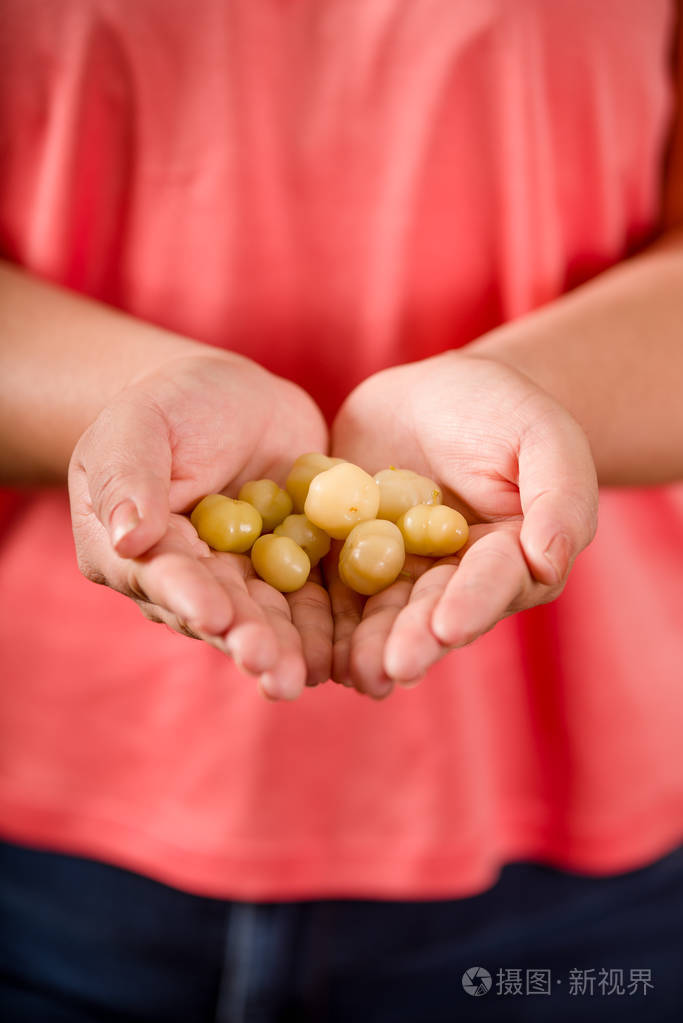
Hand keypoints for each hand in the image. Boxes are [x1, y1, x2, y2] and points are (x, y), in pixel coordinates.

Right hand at [69, 351, 330, 698]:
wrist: (233, 397)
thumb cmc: (169, 405)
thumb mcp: (139, 426)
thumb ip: (129, 478)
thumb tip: (127, 540)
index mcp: (138, 553)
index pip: (165, 576)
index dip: (190, 598)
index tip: (215, 619)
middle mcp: (192, 578)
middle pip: (221, 611)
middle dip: (249, 641)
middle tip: (274, 673)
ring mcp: (246, 576)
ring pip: (270, 615)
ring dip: (291, 647)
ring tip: (313, 675)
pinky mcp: (296, 564)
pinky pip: (315, 596)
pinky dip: (332, 623)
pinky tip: (352, 651)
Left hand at [328, 352, 597, 697]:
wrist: (432, 393)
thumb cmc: (502, 409)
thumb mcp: (542, 435)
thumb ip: (558, 496)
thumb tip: (548, 562)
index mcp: (509, 557)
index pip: (493, 583)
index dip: (472, 604)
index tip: (449, 627)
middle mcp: (453, 577)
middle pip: (433, 611)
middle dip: (413, 641)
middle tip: (391, 668)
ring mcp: (398, 570)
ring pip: (382, 614)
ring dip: (367, 646)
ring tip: (353, 673)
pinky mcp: (349, 556)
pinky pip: (333, 588)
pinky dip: (323, 619)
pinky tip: (309, 647)